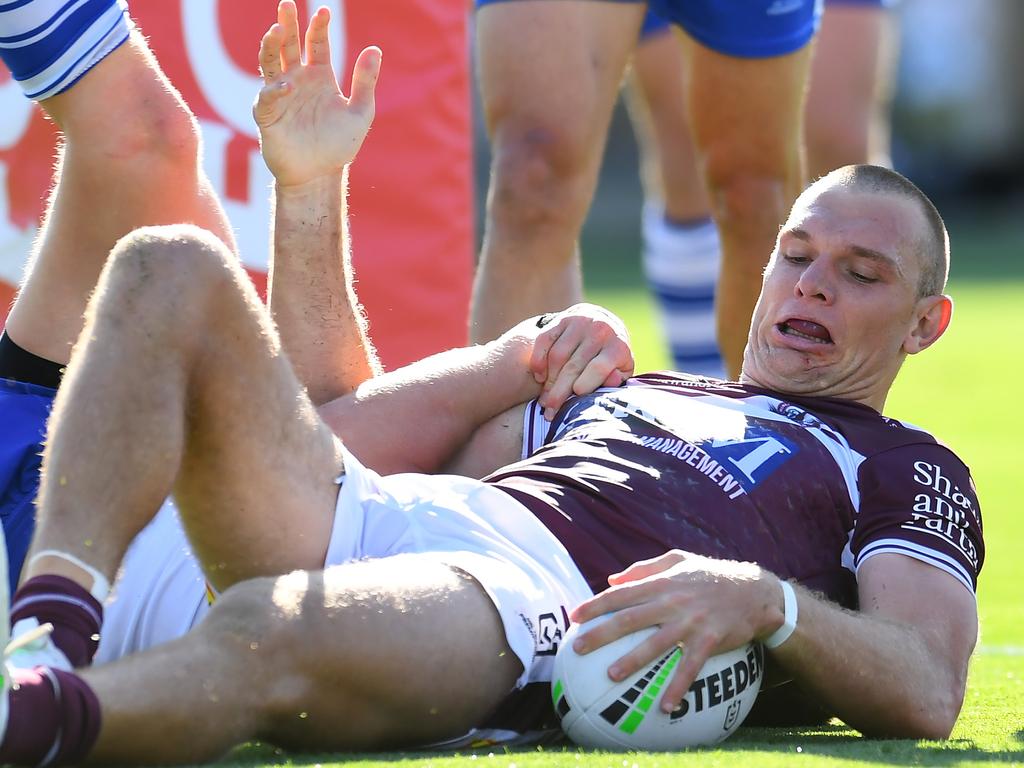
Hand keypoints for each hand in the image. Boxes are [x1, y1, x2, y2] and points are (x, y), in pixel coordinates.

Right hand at [254, 1, 380, 186]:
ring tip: (277, 30)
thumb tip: (374, 49)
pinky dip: (274, 90)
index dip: (319, 27)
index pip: (317, 44)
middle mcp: (297, 80)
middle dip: (288, 24)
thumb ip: (365, 82)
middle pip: (289, 45)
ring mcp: (279, 96)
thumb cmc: (338, 145)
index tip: (323, 11)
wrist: (320, 175)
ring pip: (270, 63)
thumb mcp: (360, 113)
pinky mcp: (267, 115)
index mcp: (319, 77)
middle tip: (286, 4)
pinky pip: (266, 98)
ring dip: (271, 46)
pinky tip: (286, 85)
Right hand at [524, 304, 633, 418]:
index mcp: (617, 347)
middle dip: (559, 392)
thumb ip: (617, 378)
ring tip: (544, 400)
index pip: (599, 368)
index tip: (575, 396)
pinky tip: (539, 377)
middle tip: (550, 411)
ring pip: (557, 356)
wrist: (605, 323)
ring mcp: (579, 324)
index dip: (586, 384)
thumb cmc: (613, 357)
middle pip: (574, 366)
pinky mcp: (562, 320)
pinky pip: (544, 341)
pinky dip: (538, 360)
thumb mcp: (622, 369)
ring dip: (548, 381)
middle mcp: (599, 331)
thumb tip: (610, 381)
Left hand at [569, 550, 782, 712]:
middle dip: (602, 633)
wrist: (755, 591)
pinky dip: (678, 686)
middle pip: (630, 619)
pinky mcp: (710, 640)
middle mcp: (673, 601)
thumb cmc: (711, 575)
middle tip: (579, 648)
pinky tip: (666, 705)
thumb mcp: (678, 560)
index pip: (622, 594)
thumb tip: (612, 579)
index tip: (575, 616)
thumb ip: (644, 568)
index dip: (596, 604)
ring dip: (633, 661)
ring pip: (656, 643)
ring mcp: (691, 621)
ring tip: (612, 676)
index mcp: (662, 582)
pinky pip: (690, 667)